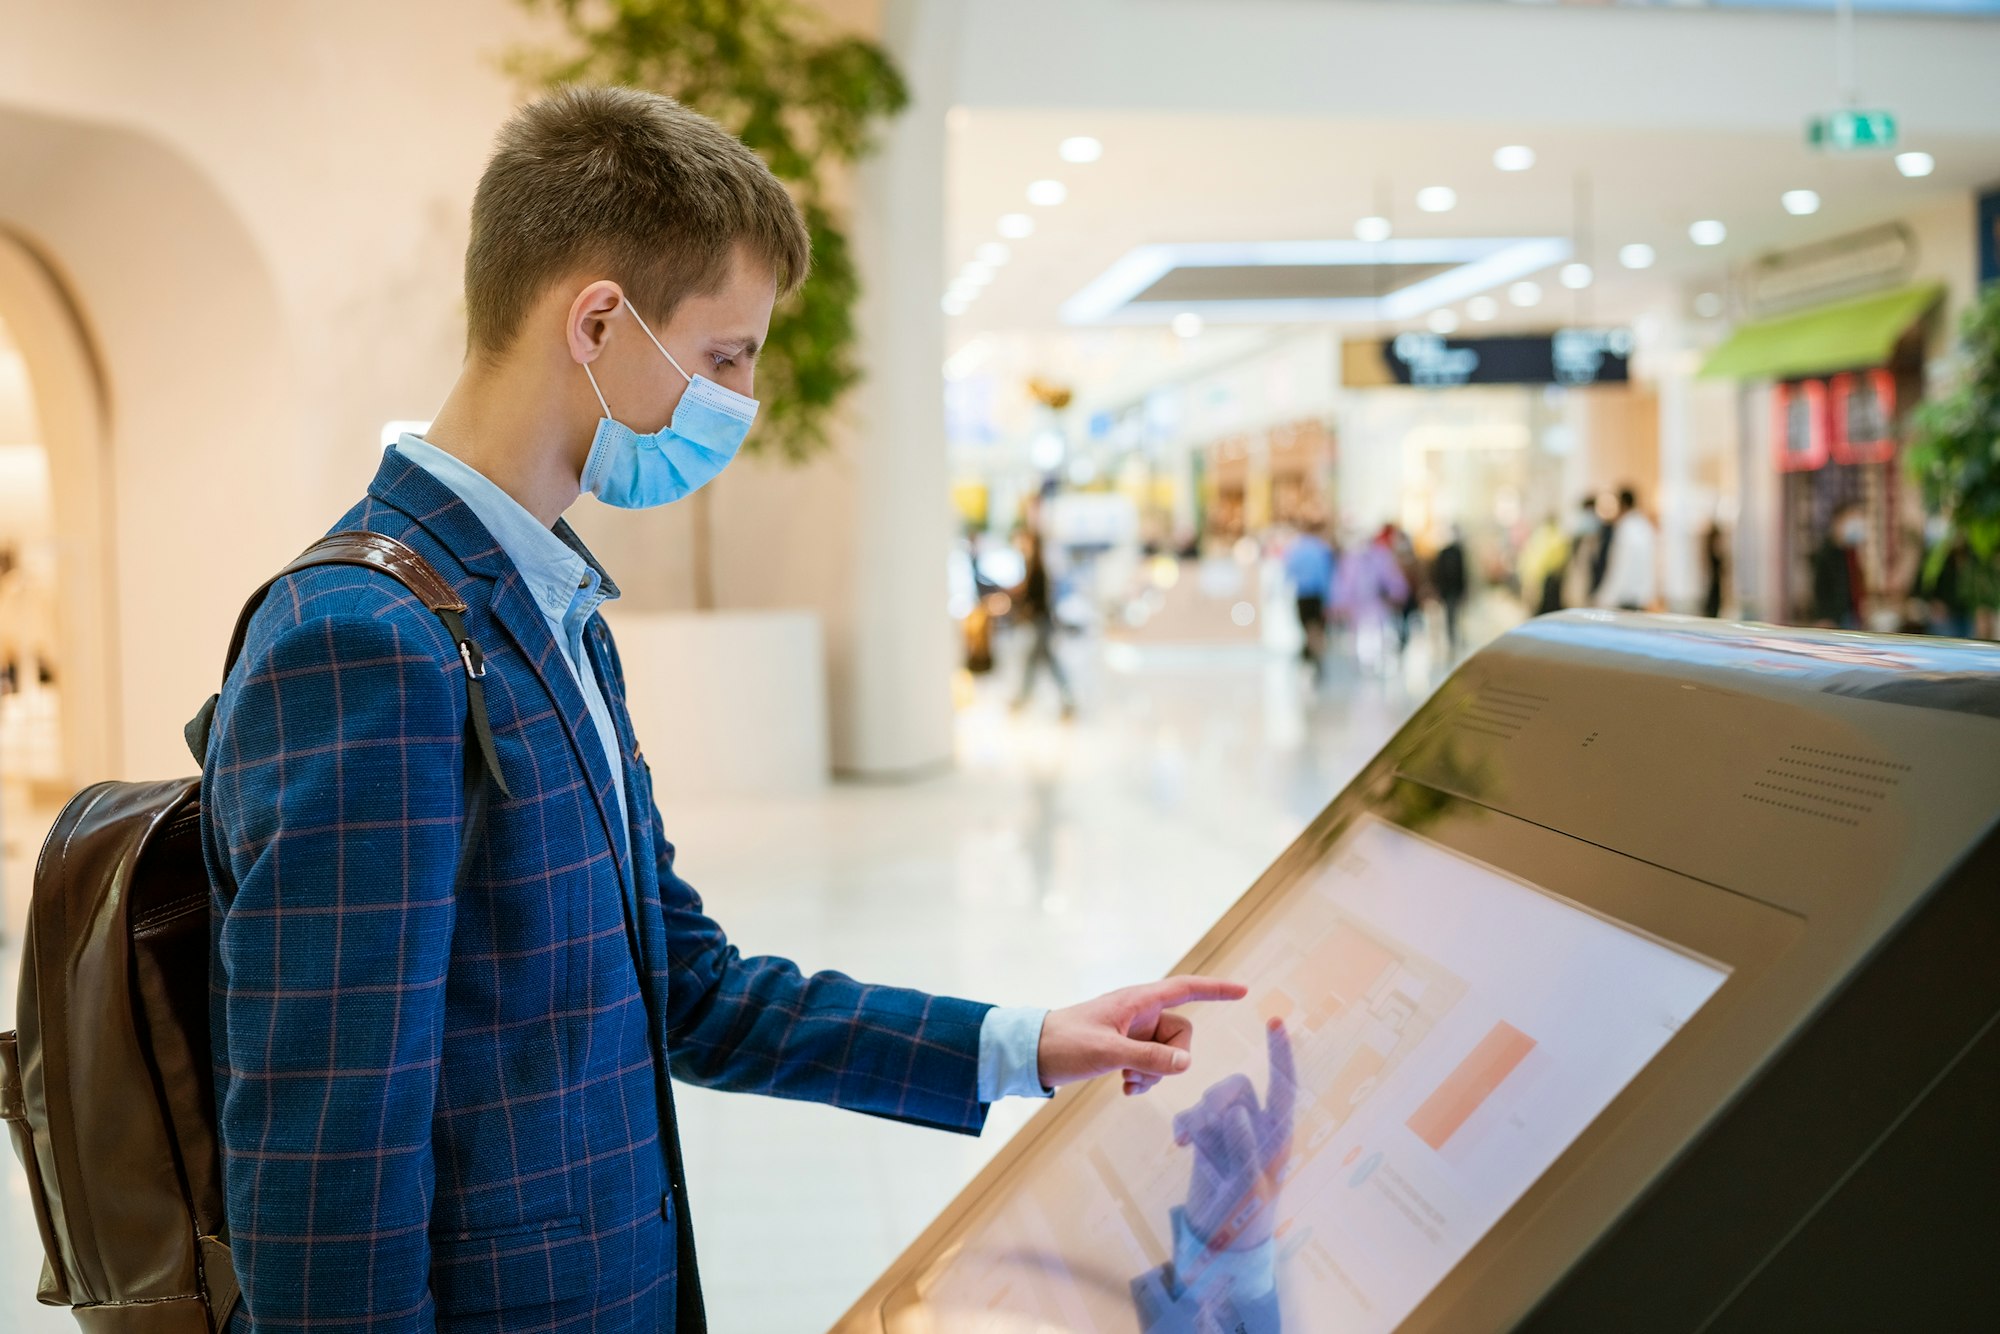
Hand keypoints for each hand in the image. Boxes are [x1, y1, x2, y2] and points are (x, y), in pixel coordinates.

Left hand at [1037, 975, 1247, 1095]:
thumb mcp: (1108, 1053)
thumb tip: (1186, 1065)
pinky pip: (1152, 1064)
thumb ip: (1148, 1059)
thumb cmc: (1065, 1043)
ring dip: (1155, 1073)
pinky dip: (1144, 1078)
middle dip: (1171, 1059)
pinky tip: (1124, 1087)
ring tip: (1127, 1083)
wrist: (1032, 1053)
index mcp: (1137, 1001)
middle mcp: (1139, 1013)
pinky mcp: (1125, 1048)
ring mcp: (1133, 1031)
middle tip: (1142, 1073)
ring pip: (1167, 1053)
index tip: (1243, 991)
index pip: (1186, 989)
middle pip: (1181, 1033)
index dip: (1215, 990)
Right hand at [1176, 1018, 1297, 1252]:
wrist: (1221, 1243)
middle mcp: (1256, 1126)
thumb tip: (1236, 1112)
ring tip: (1193, 1143)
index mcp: (1279, 1134)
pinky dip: (1186, 1125)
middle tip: (1205, 1124)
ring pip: (1212, 1100)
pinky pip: (1193, 1116)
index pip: (1284, 1086)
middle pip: (1237, 1087)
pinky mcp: (1207, 1141)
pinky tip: (1180, 1143)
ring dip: (1200, 1116)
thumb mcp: (1250, 1187)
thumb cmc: (1246, 1219)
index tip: (1274, 1022)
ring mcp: (1229, 1132)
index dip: (1280, 1054)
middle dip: (1218, 1097)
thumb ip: (1246, 1147)